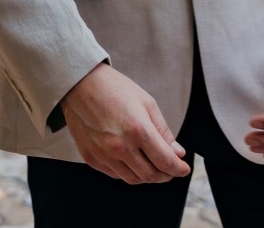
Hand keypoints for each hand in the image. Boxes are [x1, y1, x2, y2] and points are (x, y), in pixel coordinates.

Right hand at [60, 63, 190, 184]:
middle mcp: (120, 146)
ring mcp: (104, 155)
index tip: (184, 168)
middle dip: (165, 175)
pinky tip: (132, 162)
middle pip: (150, 175)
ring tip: (153, 166)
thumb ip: (163, 131)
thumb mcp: (146, 102)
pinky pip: (115, 174)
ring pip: (133, 179)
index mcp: (138, 129)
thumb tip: (177, 153)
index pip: (165, 161)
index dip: (178, 169)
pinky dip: (128, 172)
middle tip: (171, 169)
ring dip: (147, 176)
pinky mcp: (91, 158)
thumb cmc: (115, 88)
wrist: (80, 84)